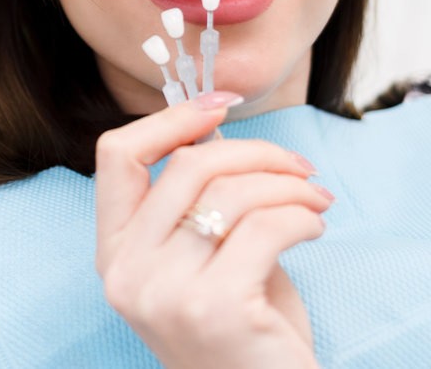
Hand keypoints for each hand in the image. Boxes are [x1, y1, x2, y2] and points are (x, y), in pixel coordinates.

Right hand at [95, 92, 330, 368]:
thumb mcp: (203, 255)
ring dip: (287, 184)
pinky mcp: (215, 308)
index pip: (117, 155)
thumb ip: (196, 198)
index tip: (220, 105)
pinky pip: (265, 226)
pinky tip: (315, 226)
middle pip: (186, 164)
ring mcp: (164, 293)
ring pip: (230, 191)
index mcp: (115, 253)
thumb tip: (215, 128)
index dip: (171, 118)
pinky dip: (302, 216)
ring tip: (315, 199)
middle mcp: (126, 273)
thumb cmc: (241, 324)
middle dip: (255, 150)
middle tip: (298, 166)